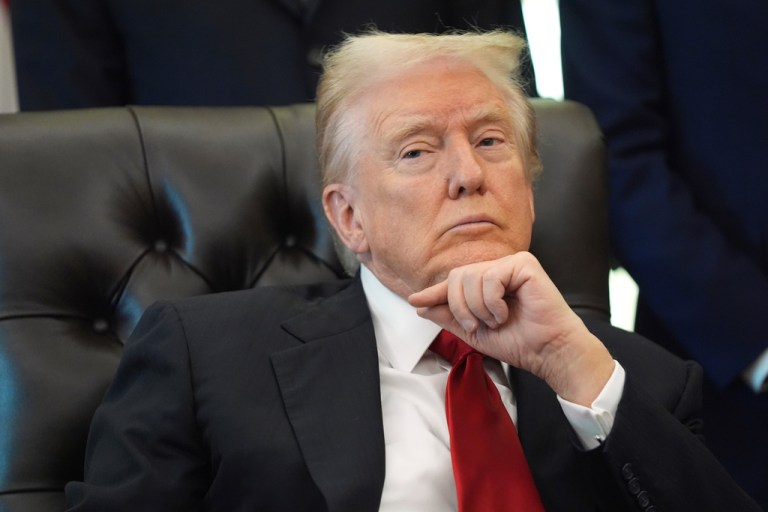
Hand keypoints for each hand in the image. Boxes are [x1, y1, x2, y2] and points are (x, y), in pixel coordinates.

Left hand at [408, 252, 613, 405]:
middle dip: (459, 306)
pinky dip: (492, 302)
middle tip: (476, 325)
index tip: (414, 301)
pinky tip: (507, 312)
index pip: (455, 282)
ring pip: (470, 278)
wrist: (548, 352)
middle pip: (457, 276)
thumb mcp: (474, 332)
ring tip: (497, 321)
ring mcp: (512, 264)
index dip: (434, 292)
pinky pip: (490, 278)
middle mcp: (499, 268)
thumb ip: (449, 317)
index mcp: (489, 283)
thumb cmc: (519, 342)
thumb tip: (421, 306)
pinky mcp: (524, 264)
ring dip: (478, 308)